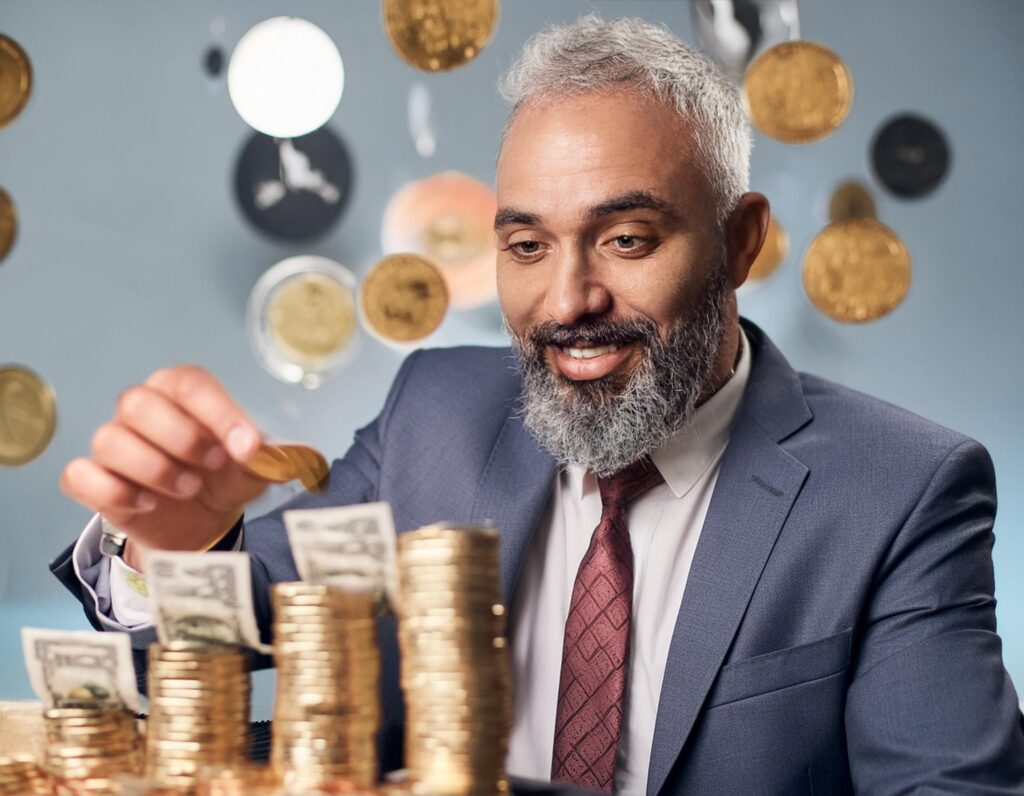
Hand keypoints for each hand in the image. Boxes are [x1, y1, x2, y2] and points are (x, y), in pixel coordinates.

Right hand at [60, 366, 269, 568]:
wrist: (203, 521)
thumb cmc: (225, 478)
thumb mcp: (253, 468)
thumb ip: (263, 456)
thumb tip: (263, 452)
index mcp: (181, 391)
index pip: (189, 383)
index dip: (219, 413)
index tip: (246, 447)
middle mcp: (142, 409)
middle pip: (137, 402)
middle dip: (181, 437)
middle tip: (213, 464)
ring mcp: (114, 443)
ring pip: (109, 439)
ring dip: (154, 468)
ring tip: (188, 488)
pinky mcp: (92, 479)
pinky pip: (80, 475)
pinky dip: (113, 491)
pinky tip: (147, 503)